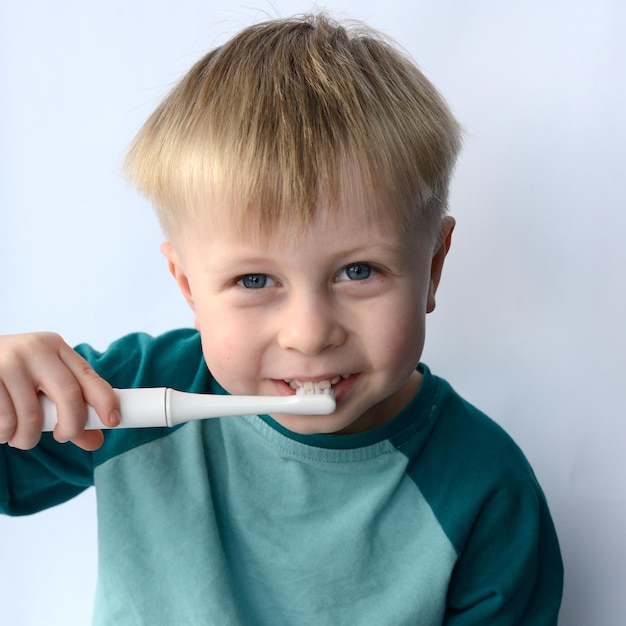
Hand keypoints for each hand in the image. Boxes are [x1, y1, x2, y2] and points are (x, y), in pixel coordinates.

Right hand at [0, 333, 118, 449]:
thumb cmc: (12, 378)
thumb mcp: (42, 384)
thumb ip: (68, 410)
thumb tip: (96, 441)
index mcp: (55, 347)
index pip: (89, 375)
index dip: (105, 400)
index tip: (113, 421)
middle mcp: (35, 349)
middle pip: (68, 394)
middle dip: (72, 425)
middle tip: (63, 437)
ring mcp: (7, 362)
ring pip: (33, 416)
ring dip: (29, 437)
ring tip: (20, 435)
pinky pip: (4, 422)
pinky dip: (5, 435)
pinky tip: (2, 429)